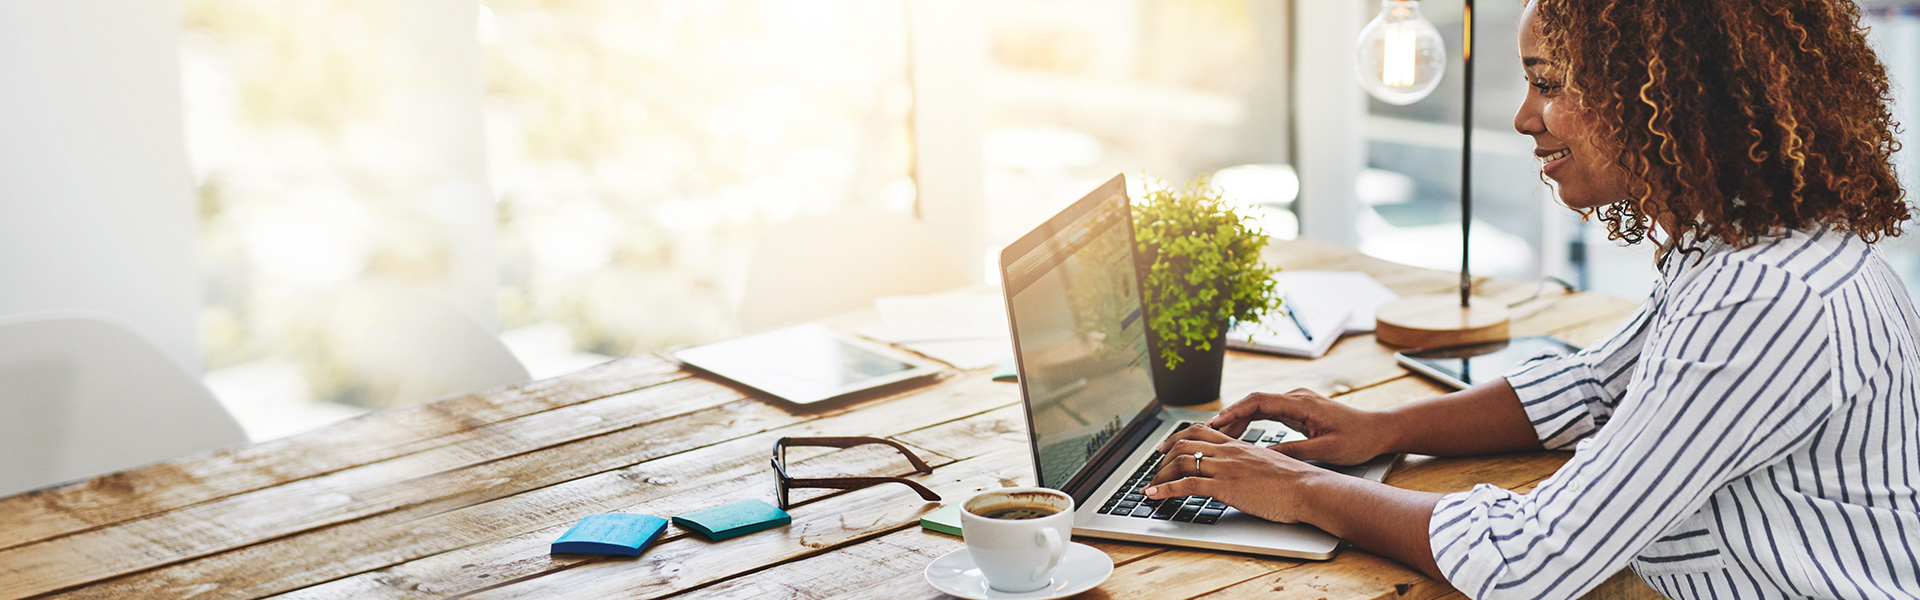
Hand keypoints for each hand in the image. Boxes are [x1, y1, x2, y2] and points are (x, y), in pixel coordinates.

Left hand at [1141, 426, 1329, 523]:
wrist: (1309, 489)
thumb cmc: (1297, 483)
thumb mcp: (1269, 466)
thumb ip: (1252, 465)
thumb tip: (1246, 473)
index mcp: (1239, 446)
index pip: (1201, 432)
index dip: (1178, 438)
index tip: (1166, 447)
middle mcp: (1229, 452)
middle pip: (1184, 443)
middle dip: (1163, 456)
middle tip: (1153, 468)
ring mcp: (1225, 468)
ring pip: (1181, 462)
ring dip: (1160, 475)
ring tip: (1151, 485)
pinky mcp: (1225, 487)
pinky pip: (1186, 485)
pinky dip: (1164, 490)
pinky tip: (1153, 495)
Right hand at [1196, 388, 1392, 465]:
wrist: (1379, 430)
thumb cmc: (1358, 439)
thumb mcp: (1326, 450)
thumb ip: (1294, 452)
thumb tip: (1264, 457)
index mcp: (1301, 403)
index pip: (1258, 401)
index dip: (1233, 412)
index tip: (1215, 423)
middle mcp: (1296, 398)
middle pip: (1253, 402)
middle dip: (1229, 416)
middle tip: (1207, 432)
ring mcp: (1297, 403)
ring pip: (1258, 407)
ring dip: (1238, 420)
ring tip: (1217, 436)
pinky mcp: (1298, 411)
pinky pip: (1267, 413)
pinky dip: (1251, 422)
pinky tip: (1239, 435)